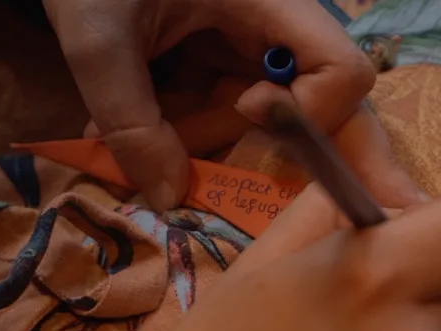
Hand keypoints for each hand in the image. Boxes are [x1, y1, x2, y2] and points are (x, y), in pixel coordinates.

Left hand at [44, 0, 419, 210]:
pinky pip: (227, 109)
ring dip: (210, 142)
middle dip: (292, 156)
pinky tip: (138, 135)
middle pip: (322, 103)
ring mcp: (248, 41)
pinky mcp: (219, 55)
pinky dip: (191, 130)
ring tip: (137, 144)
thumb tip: (170, 199)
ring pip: (264, 117)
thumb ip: (132, 122)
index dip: (308, 112)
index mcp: (269, 0)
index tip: (242, 110)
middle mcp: (274, 24)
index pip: (341, 71)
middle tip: (273, 201)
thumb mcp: (99, 41)